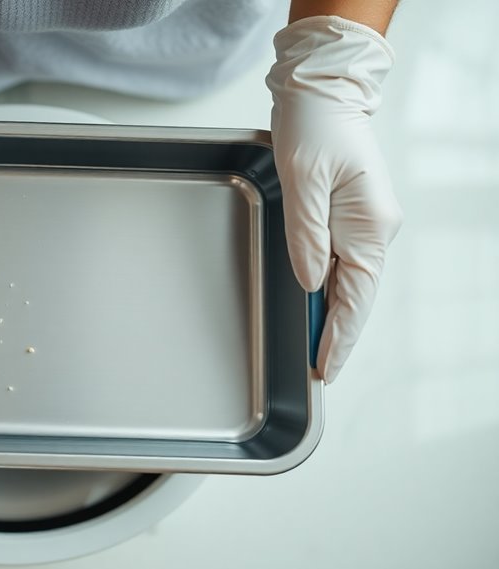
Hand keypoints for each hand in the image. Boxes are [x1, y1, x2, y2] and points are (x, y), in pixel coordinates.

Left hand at [266, 16, 402, 382]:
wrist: (321, 92)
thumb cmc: (314, 125)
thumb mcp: (301, 180)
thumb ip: (306, 235)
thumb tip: (309, 282)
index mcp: (369, 224)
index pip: (354, 298)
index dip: (339, 337)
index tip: (324, 368)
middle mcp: (373, 228)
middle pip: (354, 296)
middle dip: (336, 334)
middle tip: (317, 370)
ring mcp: (364, 223)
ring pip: (347, 282)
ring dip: (331, 314)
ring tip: (313, 348)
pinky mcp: (350, 216)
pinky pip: (340, 262)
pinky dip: (328, 288)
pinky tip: (314, 306)